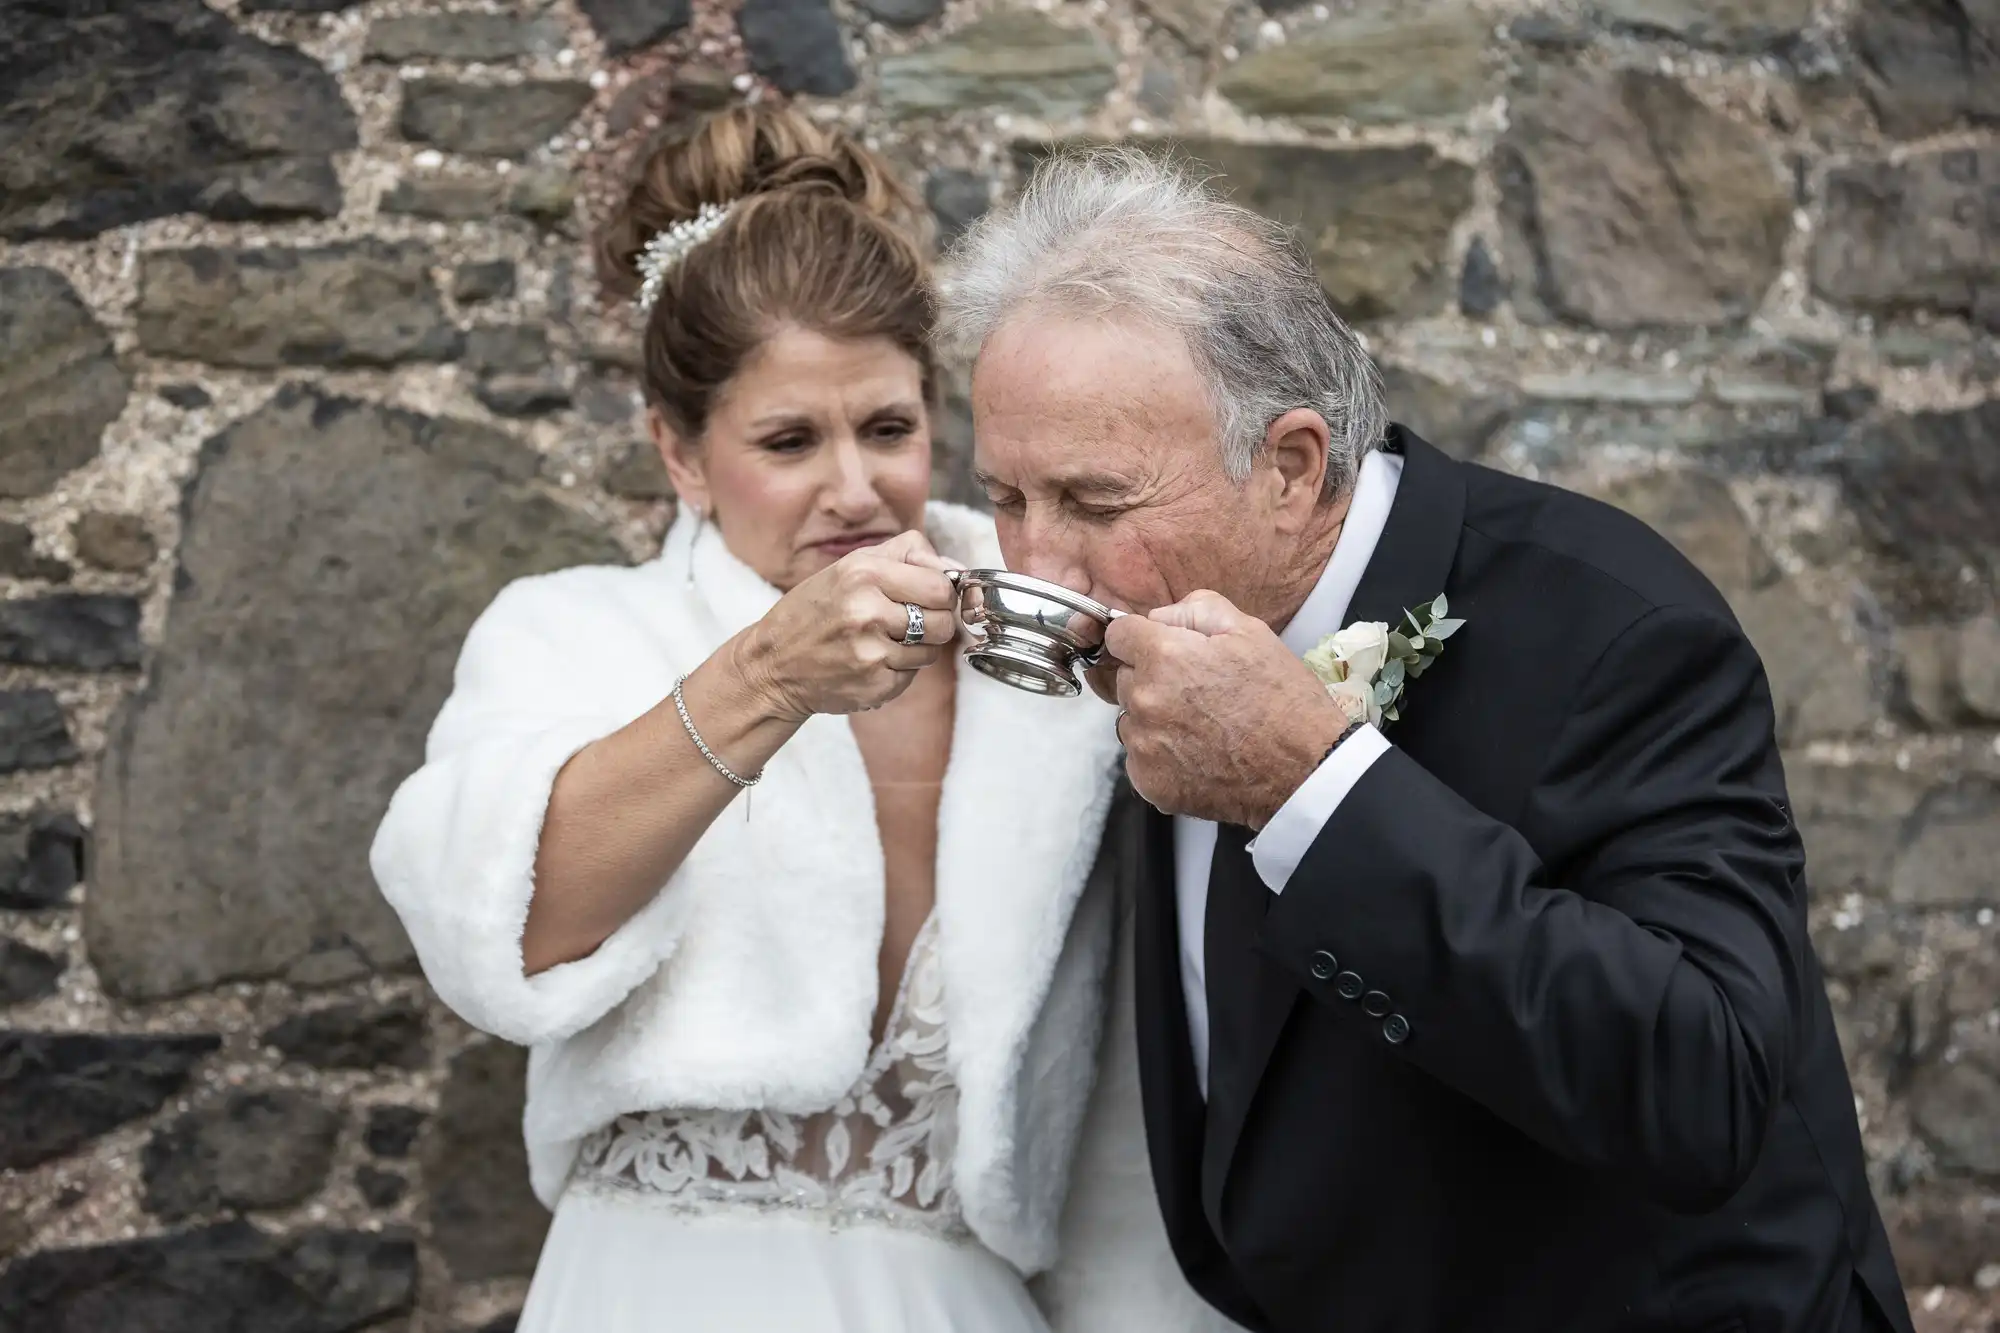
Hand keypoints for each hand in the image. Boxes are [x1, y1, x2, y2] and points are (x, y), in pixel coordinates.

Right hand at [735, 530, 960, 721]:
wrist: (772, 665)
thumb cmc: (815, 611)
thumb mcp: (850, 566)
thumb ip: (906, 555)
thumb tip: (957, 570)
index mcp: (863, 573)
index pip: (940, 586)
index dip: (941, 593)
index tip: (928, 597)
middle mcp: (866, 611)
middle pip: (944, 620)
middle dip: (935, 622)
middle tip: (907, 622)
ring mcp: (870, 652)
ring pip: (932, 652)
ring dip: (915, 649)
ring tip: (881, 641)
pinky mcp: (874, 685)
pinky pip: (912, 676)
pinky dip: (898, 671)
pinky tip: (869, 662)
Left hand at [1105, 590, 1349, 828]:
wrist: (1304, 770)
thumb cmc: (1283, 700)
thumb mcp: (1251, 632)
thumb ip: (1196, 610)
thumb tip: (1160, 617)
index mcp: (1164, 656)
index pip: (1118, 636)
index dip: (1141, 639)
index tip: (1161, 650)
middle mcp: (1144, 700)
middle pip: (1125, 679)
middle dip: (1152, 680)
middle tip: (1198, 693)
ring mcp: (1144, 745)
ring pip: (1131, 721)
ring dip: (1155, 720)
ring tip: (1203, 727)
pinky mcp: (1150, 782)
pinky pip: (1142, 759)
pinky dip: (1163, 757)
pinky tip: (1199, 755)